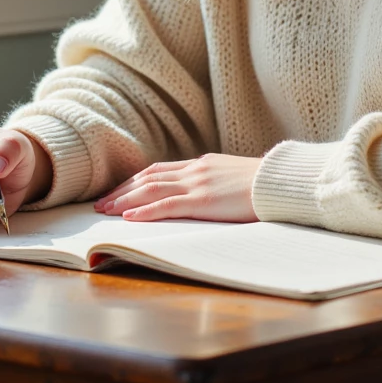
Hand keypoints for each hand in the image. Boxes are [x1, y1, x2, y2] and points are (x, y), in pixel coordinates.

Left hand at [95, 154, 260, 222]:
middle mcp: (194, 170)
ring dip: (124, 200)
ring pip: (151, 189)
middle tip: (101, 203)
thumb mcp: (234, 177)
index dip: (134, 181)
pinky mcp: (203, 200)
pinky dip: (144, 211)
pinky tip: (128, 217)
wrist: (281, 183)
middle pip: (148, 178)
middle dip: (122, 190)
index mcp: (201, 164)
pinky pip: (166, 205)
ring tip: (105, 210)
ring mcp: (197, 184)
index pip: (158, 170)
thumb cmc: (263, 185)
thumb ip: (215, 181)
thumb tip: (206, 193)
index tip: (118, 191)